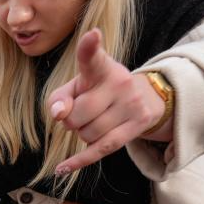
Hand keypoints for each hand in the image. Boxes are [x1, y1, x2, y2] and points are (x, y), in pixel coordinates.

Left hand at [48, 29, 168, 174]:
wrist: (145, 97)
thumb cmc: (100, 90)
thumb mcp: (79, 86)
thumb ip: (59, 97)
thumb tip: (58, 115)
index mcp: (102, 68)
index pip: (93, 57)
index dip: (89, 47)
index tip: (92, 35)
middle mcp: (119, 82)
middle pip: (77, 115)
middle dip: (71, 120)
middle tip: (82, 112)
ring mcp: (130, 105)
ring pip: (87, 134)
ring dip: (82, 134)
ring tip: (94, 121)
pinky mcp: (135, 127)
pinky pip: (100, 149)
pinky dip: (79, 160)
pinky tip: (61, 169)